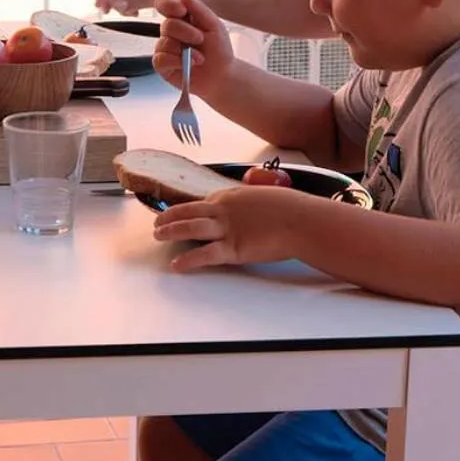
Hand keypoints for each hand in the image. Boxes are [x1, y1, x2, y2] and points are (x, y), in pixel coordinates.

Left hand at [152, 186, 297, 271]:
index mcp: (231, 196)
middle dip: (170, 217)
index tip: (179, 212)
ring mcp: (227, 229)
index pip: (203, 202)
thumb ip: (250, 200)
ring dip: (171, 231)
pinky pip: (205, 254)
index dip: (188, 209)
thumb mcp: (264, 195)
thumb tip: (250, 204)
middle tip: (158, 222)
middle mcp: (224, 210)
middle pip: (189, 212)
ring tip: (158, 235)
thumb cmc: (290, 208)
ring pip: (190, 228)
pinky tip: (176, 264)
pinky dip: (188, 260)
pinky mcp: (234, 249)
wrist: (301, 220)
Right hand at [153, 0, 234, 92]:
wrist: (222, 76)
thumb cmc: (219, 51)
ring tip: (199, 58)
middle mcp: (170, 32)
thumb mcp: (214, 25)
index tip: (182, 11)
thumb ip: (198, 8)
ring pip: (164, 43)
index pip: (165, 4)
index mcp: (182, 18)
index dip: (169, 5)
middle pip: (167, 25)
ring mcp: (164, 48)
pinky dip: (175, 62)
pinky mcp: (162, 65)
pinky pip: (160, 59)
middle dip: (186, 33)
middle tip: (201, 40)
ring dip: (185, 51)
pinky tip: (187, 66)